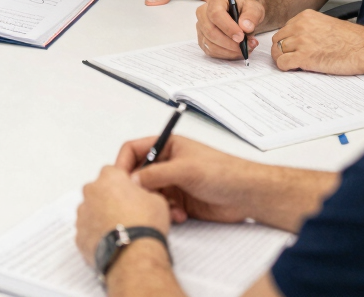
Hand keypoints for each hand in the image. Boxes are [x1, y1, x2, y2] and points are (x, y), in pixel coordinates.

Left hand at [76, 165, 170, 263]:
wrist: (134, 254)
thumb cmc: (145, 224)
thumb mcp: (157, 199)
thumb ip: (143, 190)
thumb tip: (140, 193)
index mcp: (109, 177)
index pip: (113, 172)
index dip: (123, 183)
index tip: (130, 193)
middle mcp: (91, 191)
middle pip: (98, 190)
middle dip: (109, 198)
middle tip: (125, 212)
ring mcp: (82, 213)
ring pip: (91, 210)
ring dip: (101, 217)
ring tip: (119, 230)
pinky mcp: (79, 234)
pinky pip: (87, 231)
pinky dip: (96, 235)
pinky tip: (111, 242)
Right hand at [117, 135, 266, 225]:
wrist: (245, 195)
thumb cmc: (221, 171)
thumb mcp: (185, 169)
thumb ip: (156, 174)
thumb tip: (131, 181)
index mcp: (166, 146)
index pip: (134, 150)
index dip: (123, 163)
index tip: (117, 180)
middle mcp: (167, 163)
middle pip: (140, 174)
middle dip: (139, 188)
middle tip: (138, 201)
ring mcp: (174, 183)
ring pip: (150, 193)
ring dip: (155, 203)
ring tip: (166, 209)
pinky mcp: (181, 201)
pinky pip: (163, 207)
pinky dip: (167, 213)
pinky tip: (179, 216)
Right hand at [196, 0, 264, 59]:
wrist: (241, 15)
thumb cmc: (245, 10)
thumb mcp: (254, 8)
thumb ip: (251, 16)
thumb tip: (246, 27)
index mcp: (215, 0)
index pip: (215, 14)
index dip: (228, 27)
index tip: (241, 37)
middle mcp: (203, 12)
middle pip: (210, 31)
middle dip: (230, 43)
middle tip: (248, 46)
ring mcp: (201, 26)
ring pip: (210, 44)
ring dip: (230, 51)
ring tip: (246, 49)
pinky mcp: (202, 38)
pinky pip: (211, 51)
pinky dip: (226, 55)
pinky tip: (237, 51)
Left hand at [272, 9, 363, 74]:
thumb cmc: (352, 40)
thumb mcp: (326, 24)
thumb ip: (309, 28)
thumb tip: (297, 39)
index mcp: (305, 16)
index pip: (285, 29)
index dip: (288, 41)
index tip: (293, 49)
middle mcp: (300, 26)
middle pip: (278, 39)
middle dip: (282, 50)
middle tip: (291, 58)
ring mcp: (301, 41)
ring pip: (277, 51)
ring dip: (283, 59)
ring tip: (294, 64)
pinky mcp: (304, 57)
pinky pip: (282, 63)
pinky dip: (285, 67)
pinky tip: (294, 69)